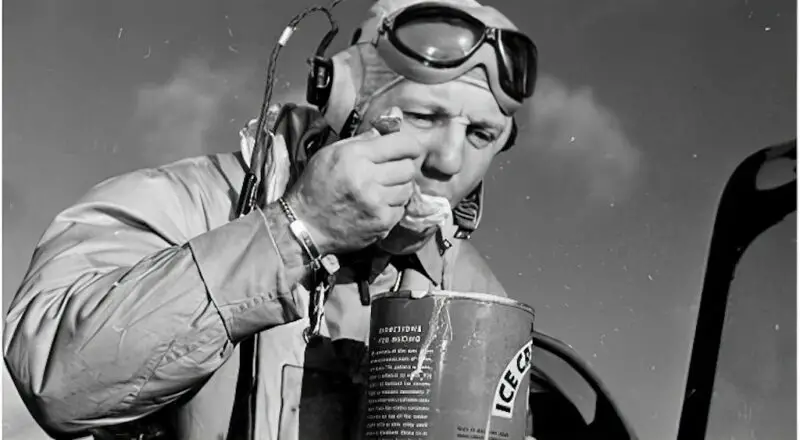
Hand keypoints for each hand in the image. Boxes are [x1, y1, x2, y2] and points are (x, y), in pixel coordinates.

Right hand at [284, 109, 422, 254]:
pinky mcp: (381, 223)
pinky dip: (392, 207)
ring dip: (398, 188)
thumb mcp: (335, 152)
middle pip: (408, 167)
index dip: (410, 145)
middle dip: (403, 167)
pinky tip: (377, 205)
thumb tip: (396, 113)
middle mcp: (367, 178)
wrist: (306, 225)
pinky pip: (401, 209)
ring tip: (381, 189)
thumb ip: (368, 135)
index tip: (408, 149)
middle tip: (391, 171)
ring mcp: (375, 202)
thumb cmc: (318, 185)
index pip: (401, 144)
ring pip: (407, 189)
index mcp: (355, 156)